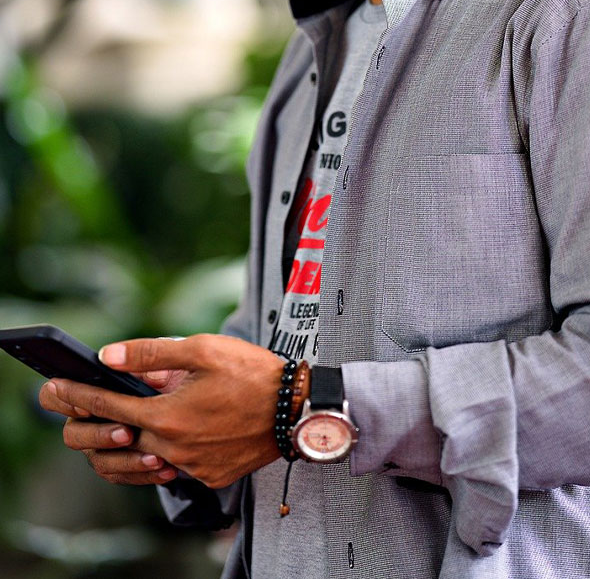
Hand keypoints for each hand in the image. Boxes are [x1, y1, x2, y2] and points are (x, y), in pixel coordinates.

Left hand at [39, 335, 283, 488]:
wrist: (296, 408)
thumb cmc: (253, 373)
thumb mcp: (202, 348)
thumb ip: (152, 353)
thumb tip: (109, 355)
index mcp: (167, 415)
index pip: (108, 406)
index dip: (79, 396)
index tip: (58, 389)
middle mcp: (173, 447)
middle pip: (118, 439)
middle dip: (95, 423)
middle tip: (84, 407)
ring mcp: (191, 466)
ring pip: (143, 460)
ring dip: (128, 441)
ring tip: (127, 420)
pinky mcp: (209, 476)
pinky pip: (173, 468)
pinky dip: (162, 453)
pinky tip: (170, 434)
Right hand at [39, 367, 186, 486]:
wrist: (196, 404)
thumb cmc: (172, 377)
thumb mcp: (162, 365)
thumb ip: (140, 360)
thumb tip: (114, 356)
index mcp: (91, 390)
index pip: (54, 395)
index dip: (65, 401)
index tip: (88, 405)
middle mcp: (89, 419)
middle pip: (72, 435)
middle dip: (99, 435)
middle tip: (128, 432)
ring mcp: (102, 445)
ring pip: (98, 461)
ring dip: (125, 459)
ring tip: (155, 456)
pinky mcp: (120, 465)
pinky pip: (121, 476)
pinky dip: (143, 473)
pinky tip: (165, 467)